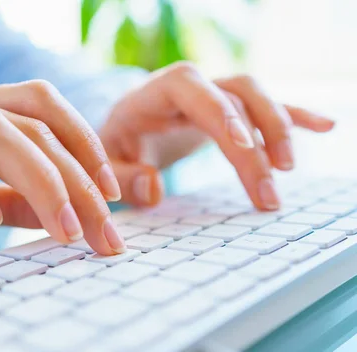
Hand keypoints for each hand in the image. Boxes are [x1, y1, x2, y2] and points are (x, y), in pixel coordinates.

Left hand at [100, 62, 334, 208]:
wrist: (119, 129)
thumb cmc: (111, 144)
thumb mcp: (103, 162)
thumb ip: (122, 175)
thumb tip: (154, 188)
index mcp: (152, 93)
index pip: (191, 86)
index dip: (219, 111)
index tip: (243, 147)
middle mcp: (187, 87)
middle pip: (234, 93)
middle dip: (258, 134)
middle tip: (269, 185)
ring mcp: (210, 95)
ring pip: (254, 96)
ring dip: (277, 127)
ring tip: (288, 169)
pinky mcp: (227, 110)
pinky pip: (264, 107)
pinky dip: (293, 116)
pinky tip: (324, 126)